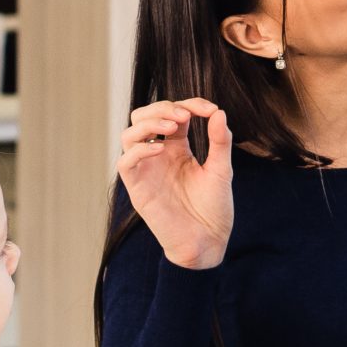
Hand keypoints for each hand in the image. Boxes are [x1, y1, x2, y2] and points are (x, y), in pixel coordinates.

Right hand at [116, 98, 232, 269]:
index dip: (189, 104)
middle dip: (161, 108)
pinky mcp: (137, 188)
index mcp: (178, 148)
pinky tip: (161, 150)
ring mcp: (146, 170)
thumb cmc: (213, 209)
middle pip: (143, 117)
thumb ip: (220, 141)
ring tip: (173, 128)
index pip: (173, 113)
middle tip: (184, 116)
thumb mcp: (221, 170)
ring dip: (148, 124)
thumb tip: (219, 112)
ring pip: (129, 134)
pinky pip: (125, 162)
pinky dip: (139, 150)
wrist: (207, 241)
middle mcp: (158, 155)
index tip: (210, 110)